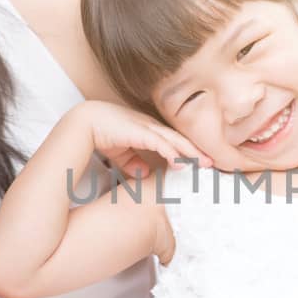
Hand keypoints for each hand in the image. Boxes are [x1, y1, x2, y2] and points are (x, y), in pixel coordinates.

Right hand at [70, 100, 208, 177]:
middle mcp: (151, 126)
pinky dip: (171, 152)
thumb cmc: (102, 134)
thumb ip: (133, 162)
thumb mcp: (121, 153)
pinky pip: (159, 142)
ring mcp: (146, 127)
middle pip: (180, 139)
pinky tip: (180, 162)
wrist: (85, 122)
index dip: (189, 151)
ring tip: (204, 164)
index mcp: (149, 130)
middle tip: (213, 164)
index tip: (202, 162)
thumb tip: (144, 174)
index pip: (174, 140)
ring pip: (174, 140)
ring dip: (190, 152)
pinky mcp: (138, 131)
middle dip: (197, 151)